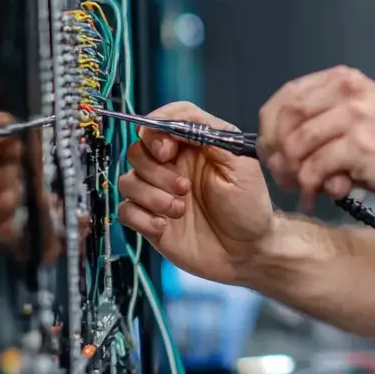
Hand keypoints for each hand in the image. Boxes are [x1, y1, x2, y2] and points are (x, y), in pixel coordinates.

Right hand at [117, 101, 274, 284]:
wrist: (247, 252)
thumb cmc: (249, 207)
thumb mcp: (241, 165)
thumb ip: (212, 137)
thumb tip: (180, 122)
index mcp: (195, 147)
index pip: (163, 122)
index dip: (156, 130)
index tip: (166, 151)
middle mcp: (173, 166)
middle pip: (138, 149)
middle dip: (156, 170)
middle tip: (184, 188)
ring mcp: (159, 193)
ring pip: (128, 180)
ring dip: (152, 196)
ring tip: (180, 210)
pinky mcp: (149, 219)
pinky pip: (125, 210)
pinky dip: (142, 217)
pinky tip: (165, 226)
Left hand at [258, 66, 374, 209]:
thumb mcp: (369, 117)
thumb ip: (331, 125)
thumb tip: (288, 154)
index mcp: (346, 80)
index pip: (287, 96)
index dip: (270, 128)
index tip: (273, 153)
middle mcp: (348, 92)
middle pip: (285, 118)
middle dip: (276, 153)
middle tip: (285, 178)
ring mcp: (355, 117)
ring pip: (297, 146)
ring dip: (294, 176)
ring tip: (307, 192)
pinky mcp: (362, 147)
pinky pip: (316, 169)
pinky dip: (312, 189)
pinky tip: (323, 199)